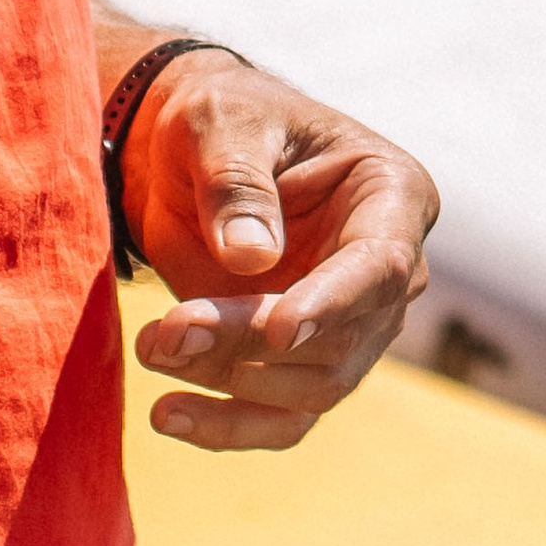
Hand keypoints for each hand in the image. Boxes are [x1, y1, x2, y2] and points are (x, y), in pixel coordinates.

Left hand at [121, 54, 436, 450]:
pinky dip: (228, 426)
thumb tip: (252, 257)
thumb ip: (236, 184)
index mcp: (391, 195)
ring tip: (154, 349)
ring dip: (230, 381)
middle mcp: (386, 270)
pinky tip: (167, 416)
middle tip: (166, 334)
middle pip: (341, 338)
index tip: (275, 332)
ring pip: (311, 386)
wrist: (182, 155)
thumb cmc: (216, 119)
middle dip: (250, 343)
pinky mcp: (300, 363)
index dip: (332, 302)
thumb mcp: (219, 126)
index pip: (379, 264)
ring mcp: (348, 323)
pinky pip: (281, 418)